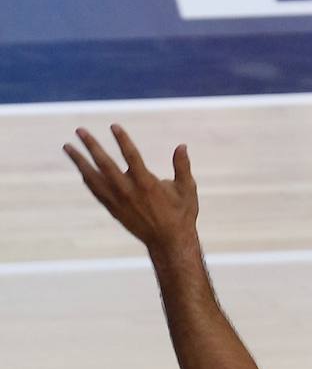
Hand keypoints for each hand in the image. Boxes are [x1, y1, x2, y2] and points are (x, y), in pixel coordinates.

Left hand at [64, 125, 198, 255]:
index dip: (122, 140)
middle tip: (80, 131)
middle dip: (91, 146)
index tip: (113, 126)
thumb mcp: (187, 189)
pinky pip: (96, 190)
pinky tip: (81, 169)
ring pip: (94, 177)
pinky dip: (87, 178)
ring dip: (80, 161)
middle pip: (104, 164)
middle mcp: (128, 191)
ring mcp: (118, 201)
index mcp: (147, 183)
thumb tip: (182, 146)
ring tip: (67, 147)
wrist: (168, 241)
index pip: (131, 156)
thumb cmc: (181, 213)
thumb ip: (182, 166)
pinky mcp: (113, 209)